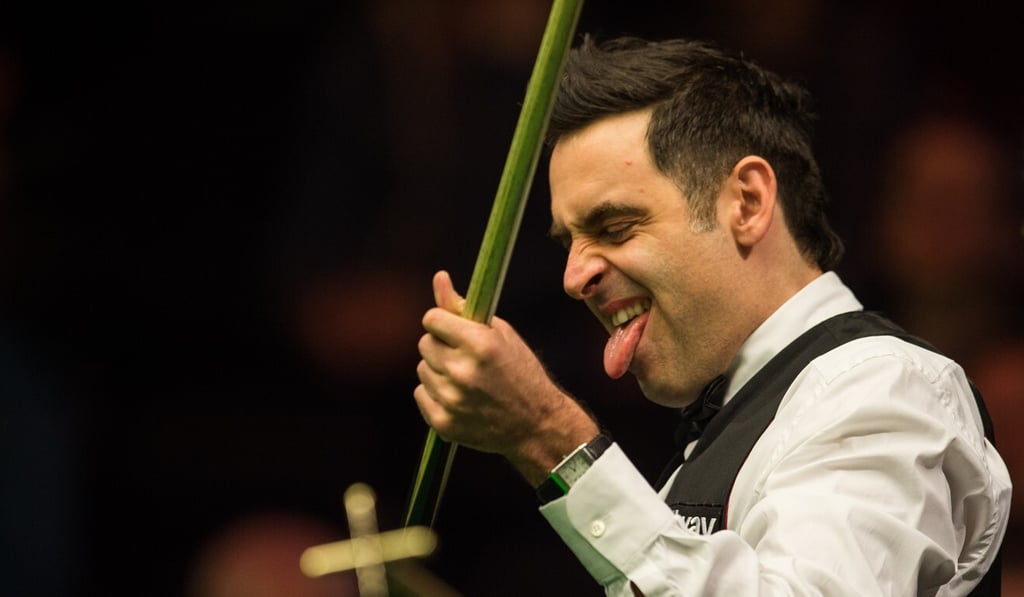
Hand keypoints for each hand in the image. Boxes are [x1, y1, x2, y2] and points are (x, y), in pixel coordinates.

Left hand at [414, 271, 598, 483]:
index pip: (432, 319)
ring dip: (439, 370)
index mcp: (479, 344)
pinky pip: (421, 394)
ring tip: (466, 379)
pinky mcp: (444, 423)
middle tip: (465, 356)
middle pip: (425, 343)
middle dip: (442, 345)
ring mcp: (452, 400)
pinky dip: (435, 394)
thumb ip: (463, 307)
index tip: (454, 329)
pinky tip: (460, 397)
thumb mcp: (499, 333)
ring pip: (422, 369)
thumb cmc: (520, 371)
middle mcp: (463, 372)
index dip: (443, 322)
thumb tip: (439, 277)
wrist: (536, 423)